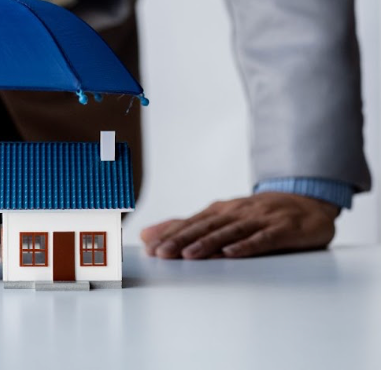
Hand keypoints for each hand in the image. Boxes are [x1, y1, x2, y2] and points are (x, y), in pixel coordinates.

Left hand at [140, 192, 339, 258]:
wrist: (308, 201)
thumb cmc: (259, 214)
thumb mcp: (222, 217)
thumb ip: (186, 227)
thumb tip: (148, 234)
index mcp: (221, 211)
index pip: (191, 223)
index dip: (170, 235)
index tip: (150, 247)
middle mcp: (237, 212)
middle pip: (206, 227)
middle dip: (182, 240)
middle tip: (161, 253)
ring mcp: (260, 219)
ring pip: (230, 232)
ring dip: (208, 243)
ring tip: (188, 254)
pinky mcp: (283, 229)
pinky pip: (263, 238)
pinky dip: (246, 245)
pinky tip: (231, 253)